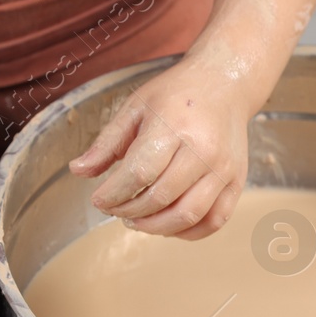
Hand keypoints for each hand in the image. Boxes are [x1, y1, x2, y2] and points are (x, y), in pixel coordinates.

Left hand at [68, 62, 248, 238]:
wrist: (224, 84)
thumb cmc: (176, 95)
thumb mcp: (134, 108)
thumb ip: (106, 143)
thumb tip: (77, 170)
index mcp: (174, 128)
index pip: (139, 174)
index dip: (113, 194)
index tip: (98, 200)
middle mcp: (203, 151)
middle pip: (161, 197)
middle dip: (129, 211)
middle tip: (114, 210)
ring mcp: (224, 169)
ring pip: (188, 215)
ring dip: (155, 227)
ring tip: (135, 220)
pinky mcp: (238, 182)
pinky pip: (214, 221)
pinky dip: (187, 232)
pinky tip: (165, 225)